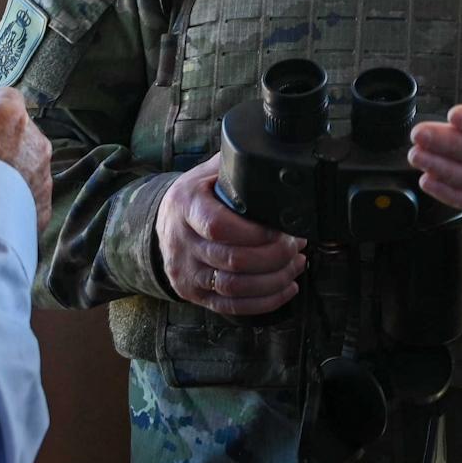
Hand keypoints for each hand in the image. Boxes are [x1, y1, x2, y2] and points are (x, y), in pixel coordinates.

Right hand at [152, 153, 304, 315]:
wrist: (165, 223)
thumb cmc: (195, 196)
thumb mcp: (208, 172)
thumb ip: (236, 166)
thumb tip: (273, 155)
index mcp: (186, 206)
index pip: (218, 225)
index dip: (255, 233)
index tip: (281, 229)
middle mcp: (182, 242)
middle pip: (232, 260)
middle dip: (274, 256)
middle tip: (296, 245)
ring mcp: (187, 272)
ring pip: (234, 287)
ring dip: (274, 280)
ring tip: (296, 264)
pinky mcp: (195, 294)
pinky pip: (231, 307)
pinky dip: (264, 301)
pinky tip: (285, 288)